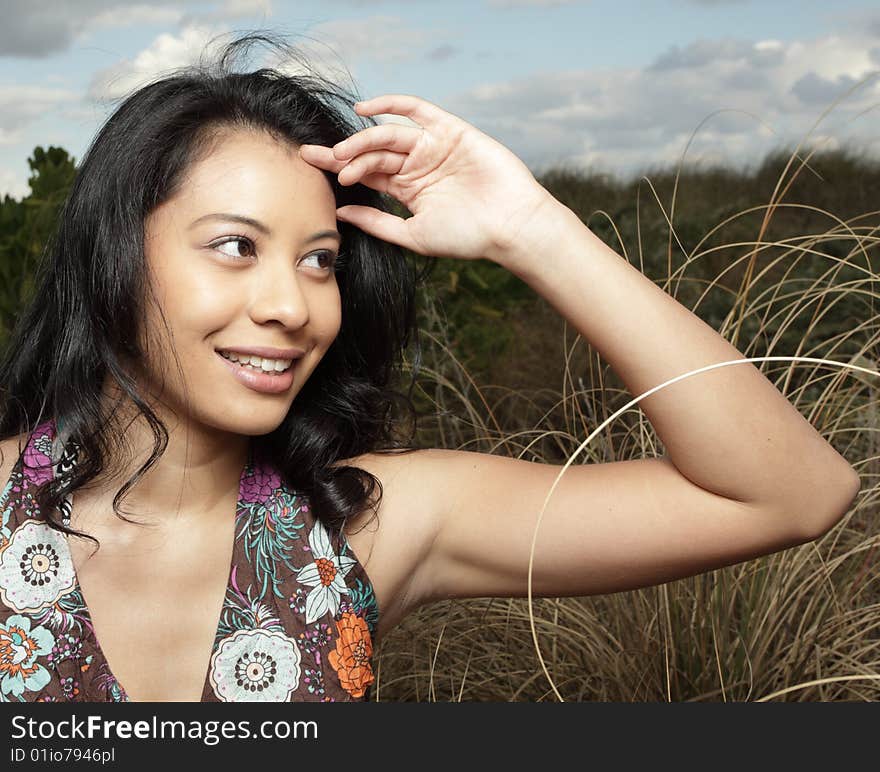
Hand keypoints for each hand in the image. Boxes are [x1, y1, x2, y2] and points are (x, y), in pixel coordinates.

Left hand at [298, 93, 556, 262]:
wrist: (509, 226)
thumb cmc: (468, 237)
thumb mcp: (413, 235)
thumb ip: (378, 224)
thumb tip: (340, 212)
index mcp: (408, 190)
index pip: (367, 175)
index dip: (340, 169)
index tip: (310, 167)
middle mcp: (417, 166)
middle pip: (372, 153)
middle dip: (344, 154)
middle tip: (320, 158)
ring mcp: (433, 146)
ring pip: (388, 136)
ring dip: (362, 141)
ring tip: (343, 153)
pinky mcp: (450, 130)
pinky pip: (416, 110)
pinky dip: (391, 105)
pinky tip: (364, 111)